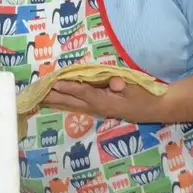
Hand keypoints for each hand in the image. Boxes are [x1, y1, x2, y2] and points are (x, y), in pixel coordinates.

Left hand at [42, 77, 165, 122]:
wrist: (155, 108)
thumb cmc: (145, 95)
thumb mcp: (137, 88)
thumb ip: (124, 85)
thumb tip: (114, 83)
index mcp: (105, 101)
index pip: (83, 92)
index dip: (69, 86)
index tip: (55, 82)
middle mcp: (97, 107)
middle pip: (71, 101)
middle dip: (54, 96)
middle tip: (37, 92)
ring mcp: (97, 109)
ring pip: (72, 104)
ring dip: (56, 100)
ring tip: (40, 97)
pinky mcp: (99, 108)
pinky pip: (77, 104)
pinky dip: (65, 101)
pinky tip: (56, 100)